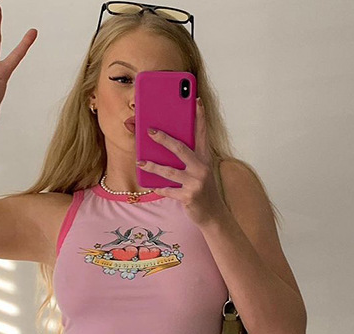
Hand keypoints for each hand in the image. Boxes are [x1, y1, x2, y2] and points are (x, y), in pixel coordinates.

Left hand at [136, 98, 225, 225]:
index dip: (200, 116)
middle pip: (181, 148)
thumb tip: (160, 148)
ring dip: (153, 166)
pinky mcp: (189, 196)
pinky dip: (159, 188)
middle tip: (149, 131)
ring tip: (140, 162)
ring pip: (170, 170)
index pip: (202, 133)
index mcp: (205, 158)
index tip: (197, 100)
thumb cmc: (201, 189)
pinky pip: (169, 190)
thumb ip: (185, 159)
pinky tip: (151, 185)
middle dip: (164, 138)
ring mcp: (196, 182)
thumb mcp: (198, 171)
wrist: (213, 214)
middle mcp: (202, 167)